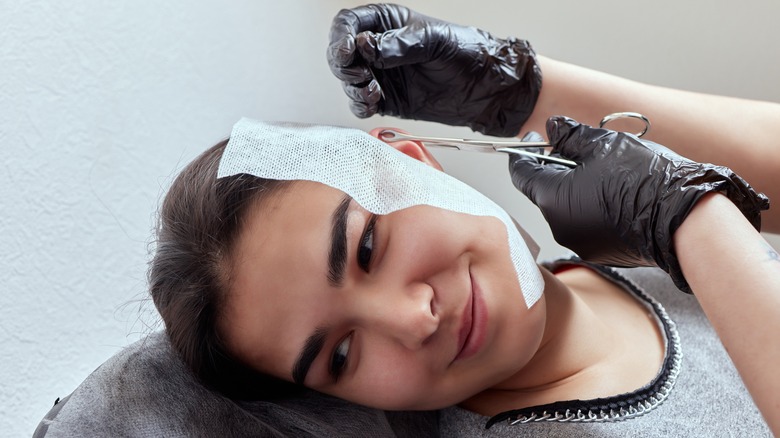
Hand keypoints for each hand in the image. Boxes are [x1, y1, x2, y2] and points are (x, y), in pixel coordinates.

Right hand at [327, 4, 541, 136]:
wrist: (487, 89)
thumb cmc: (468, 53)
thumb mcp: (434, 40)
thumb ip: (398, 43)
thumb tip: (365, 46)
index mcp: (388, 23)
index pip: (349, 23)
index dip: (341, 36)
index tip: (347, 50)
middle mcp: (379, 49)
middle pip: (340, 54)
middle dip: (343, 65)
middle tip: (358, 74)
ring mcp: (382, 75)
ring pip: (348, 81)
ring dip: (352, 88)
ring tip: (373, 90)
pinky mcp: (387, 100)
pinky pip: (361, 104)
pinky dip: (360, 105)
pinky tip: (374, 102)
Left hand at [509, 117, 768, 291]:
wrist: (684, 220)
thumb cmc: (644, 178)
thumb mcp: (604, 144)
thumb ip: (571, 135)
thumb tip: (553, 127)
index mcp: (552, 198)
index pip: (522, 174)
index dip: (526, 152)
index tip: (537, 138)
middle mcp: (559, 226)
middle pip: (546, 191)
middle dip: (556, 168)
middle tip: (576, 147)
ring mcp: (580, 243)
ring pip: (568, 209)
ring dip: (577, 188)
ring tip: (605, 169)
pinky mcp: (601, 253)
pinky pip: (587, 224)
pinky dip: (593, 207)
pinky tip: (617, 193)